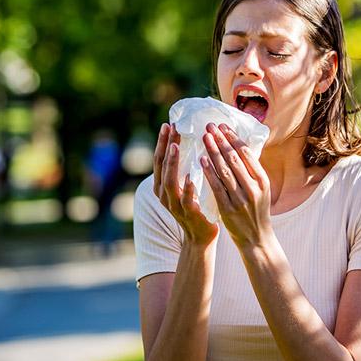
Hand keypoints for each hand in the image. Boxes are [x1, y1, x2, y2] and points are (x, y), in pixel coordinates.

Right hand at [152, 123, 218, 246]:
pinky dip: (188, 188)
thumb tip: (190, 142)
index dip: (162, 142)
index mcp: (162, 185)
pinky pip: (186, 200)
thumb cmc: (195, 205)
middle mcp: (164, 194)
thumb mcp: (185, 185)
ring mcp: (174, 205)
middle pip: (162, 166)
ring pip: (170, 181)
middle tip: (171, 127)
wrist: (200, 236)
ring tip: (176, 145)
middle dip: (166, 146)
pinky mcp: (188, 214)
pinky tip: (191, 177)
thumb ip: (184, 168)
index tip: (168, 124)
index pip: (159, 159)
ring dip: (172, 162)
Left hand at [201, 122, 272, 248]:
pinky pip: (217, 186)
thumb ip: (251, 171)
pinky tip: (202, 160)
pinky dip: (209, 172)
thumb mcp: (261, 189)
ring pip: (225, 170)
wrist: (257, 239)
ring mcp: (241, 199)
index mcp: (263, 180)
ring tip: (205, 137)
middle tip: (210, 126)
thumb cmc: (256, 211)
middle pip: (235, 159)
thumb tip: (238, 147)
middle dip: (221, 140)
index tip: (223, 126)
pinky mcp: (228, 209)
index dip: (234, 138)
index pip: (247, 154)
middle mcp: (254, 188)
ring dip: (213, 152)